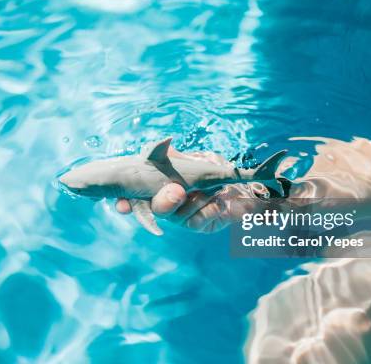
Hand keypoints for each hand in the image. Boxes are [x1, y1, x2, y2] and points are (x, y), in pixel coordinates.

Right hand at [114, 146, 281, 232]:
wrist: (247, 188)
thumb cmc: (219, 171)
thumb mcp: (199, 160)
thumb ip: (179, 157)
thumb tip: (165, 145)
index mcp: (161, 186)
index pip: (136, 197)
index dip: (126, 203)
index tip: (123, 205)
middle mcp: (168, 204)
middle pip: (155, 210)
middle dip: (165, 200)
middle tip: (178, 191)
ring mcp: (181, 217)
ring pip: (177, 216)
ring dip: (197, 200)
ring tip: (215, 191)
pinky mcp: (198, 226)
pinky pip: (196, 223)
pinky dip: (209, 209)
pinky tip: (220, 202)